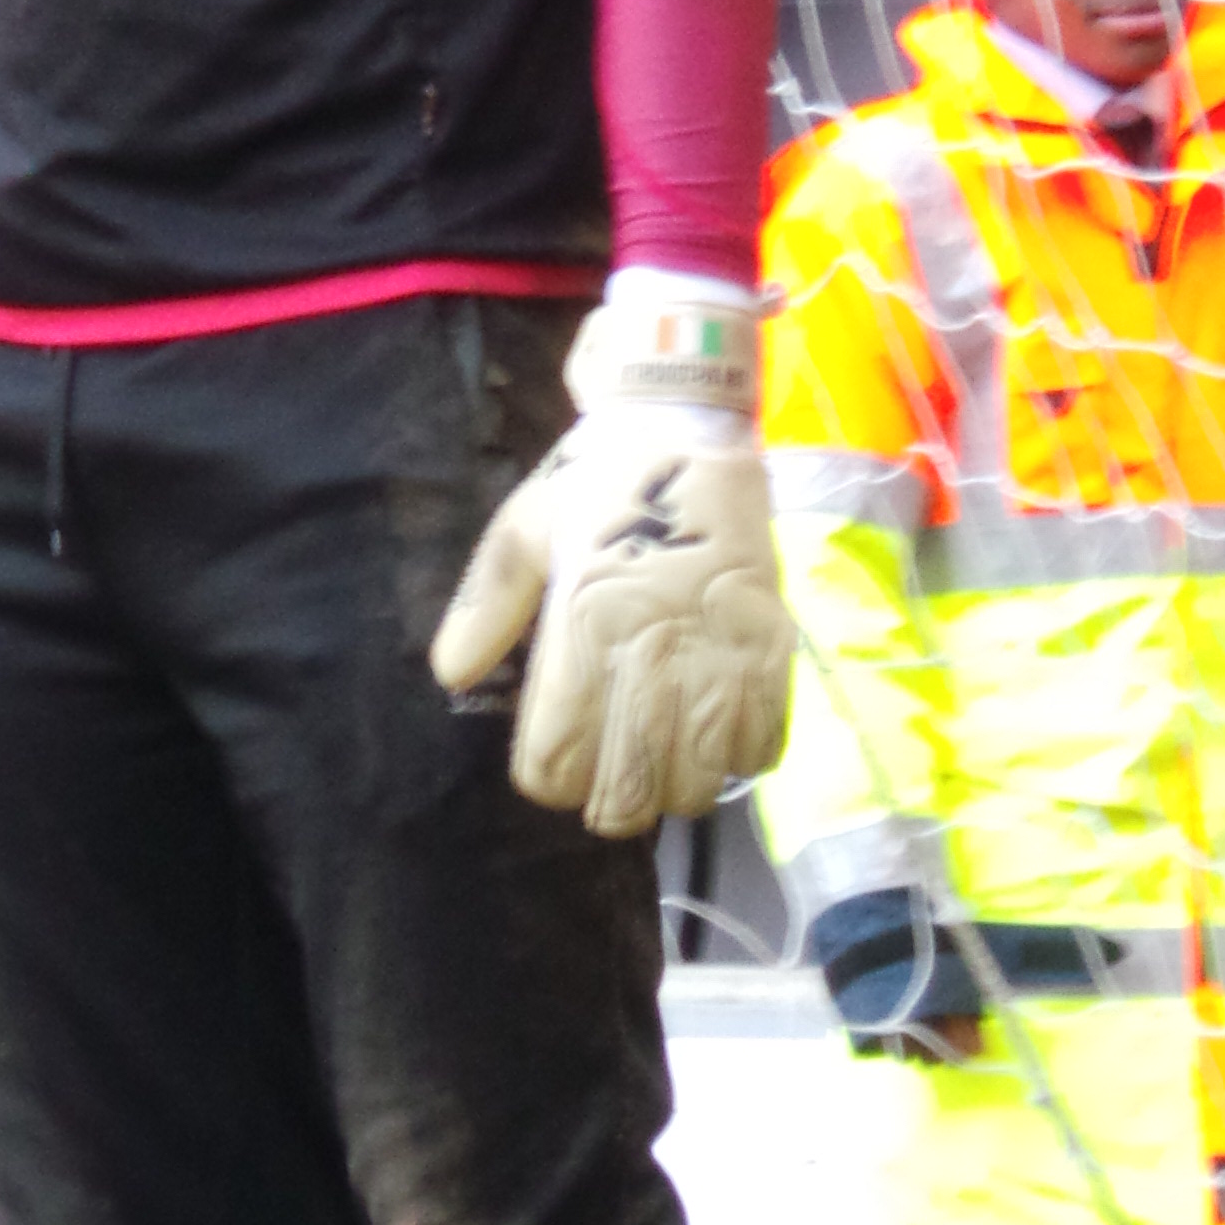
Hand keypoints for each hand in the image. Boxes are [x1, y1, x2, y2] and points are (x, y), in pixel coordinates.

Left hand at [429, 275, 792, 836]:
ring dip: (674, 787)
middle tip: (603, 783)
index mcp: (583, 624)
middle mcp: (652, 650)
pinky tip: (716, 735)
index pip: (557, 759)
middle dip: (606, 804)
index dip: (546, 778)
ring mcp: (719, 653)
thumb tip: (453, 677)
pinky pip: (761, 745)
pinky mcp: (771, 646)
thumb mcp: (521, 528)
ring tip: (661, 761)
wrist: (688, 420)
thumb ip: (484, 607)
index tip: (550, 762)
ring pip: (698, 783)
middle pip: (626, 791)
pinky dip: (737, 759)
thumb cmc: (595, 478)